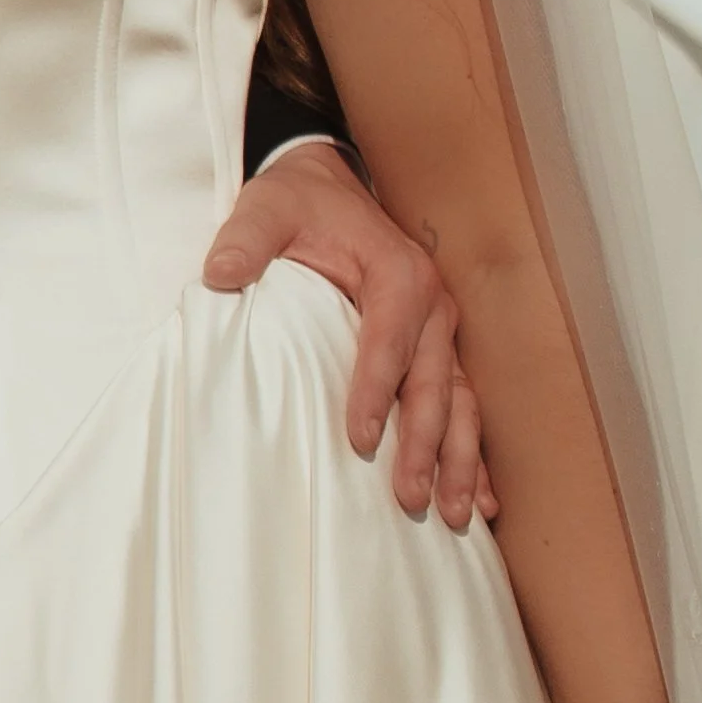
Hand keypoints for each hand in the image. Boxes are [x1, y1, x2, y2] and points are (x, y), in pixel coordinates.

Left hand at [203, 142, 497, 525]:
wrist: (330, 187)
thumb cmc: (300, 205)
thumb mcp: (267, 208)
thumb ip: (246, 239)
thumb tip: (219, 273)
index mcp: (398, 273)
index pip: (389, 341)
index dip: (376, 392)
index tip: (361, 441)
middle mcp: (433, 306)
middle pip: (433, 385)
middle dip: (426, 446)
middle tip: (410, 497)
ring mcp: (442, 334)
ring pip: (460, 405)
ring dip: (460, 462)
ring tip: (457, 514)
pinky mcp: (440, 353)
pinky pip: (463, 408)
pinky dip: (471, 455)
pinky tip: (481, 502)